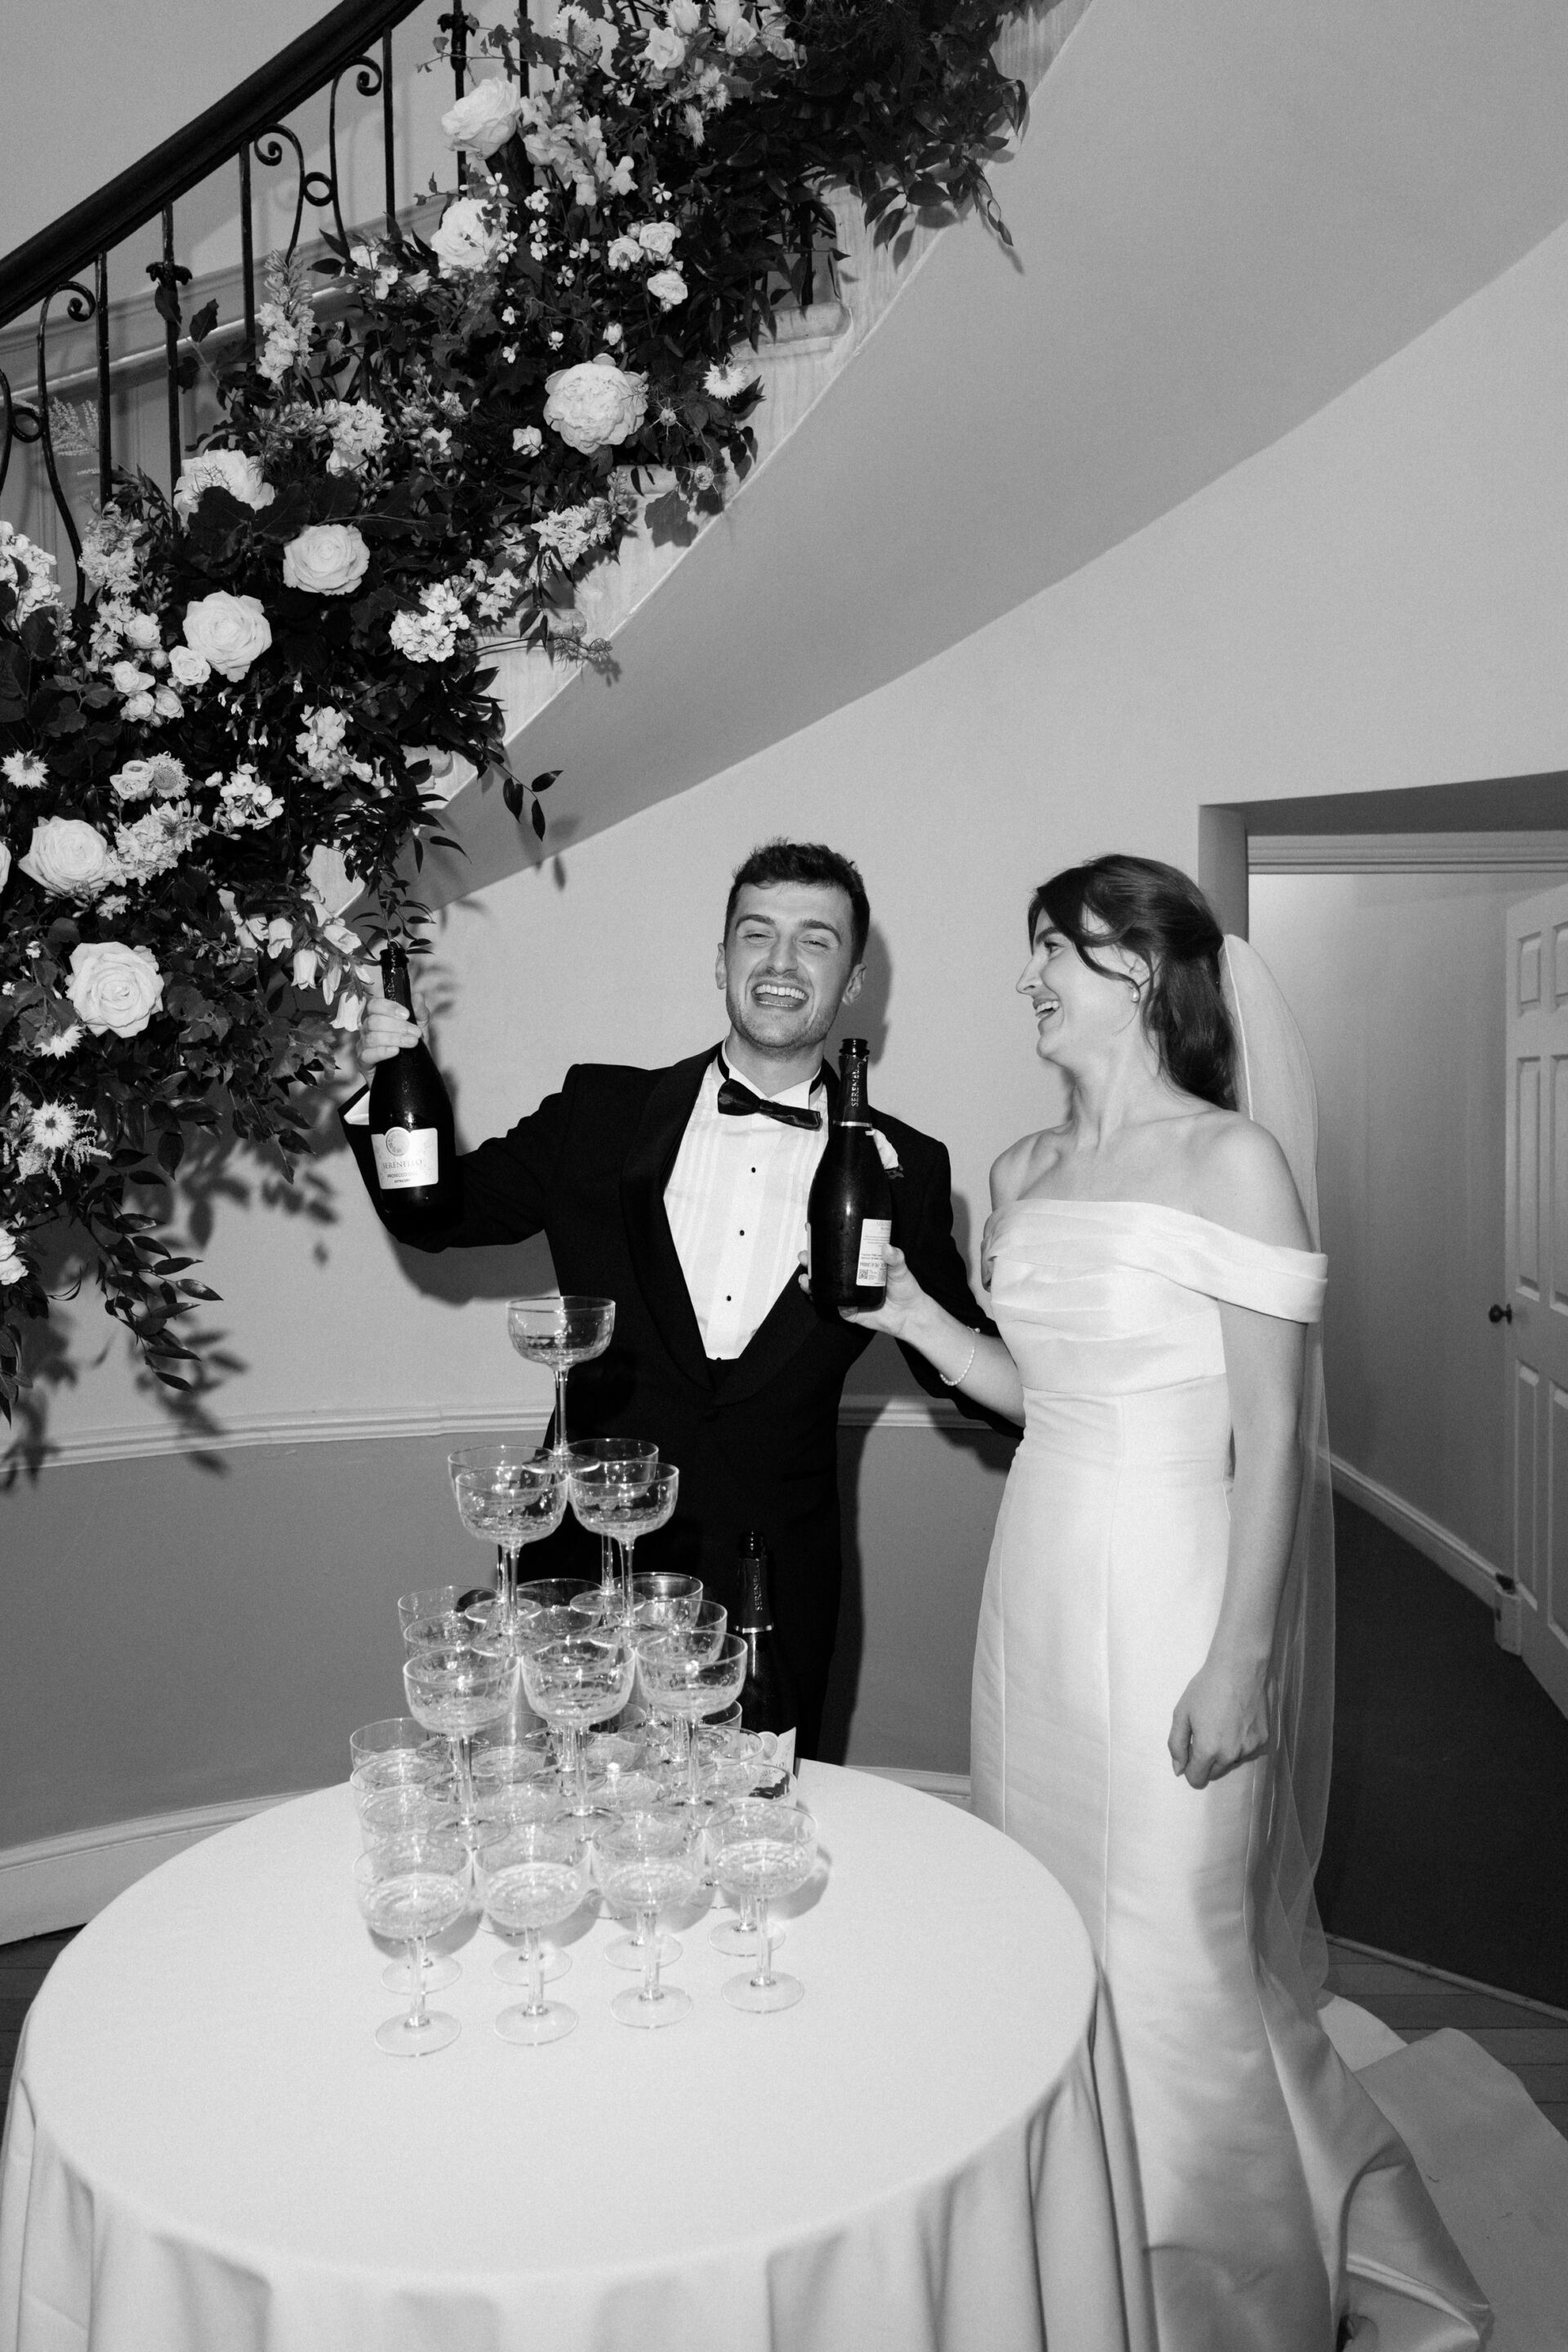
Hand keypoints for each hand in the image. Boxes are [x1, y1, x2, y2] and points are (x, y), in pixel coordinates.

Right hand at [354, 989, 420, 1076]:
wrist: (413, 1077)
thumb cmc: (412, 1052)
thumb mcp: (421, 1030)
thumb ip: (420, 1013)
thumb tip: (417, 996)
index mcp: (378, 1018)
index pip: (374, 1005)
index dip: (389, 1007)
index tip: (407, 1015)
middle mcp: (367, 1030)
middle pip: (374, 1021)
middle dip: (398, 1026)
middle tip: (416, 1034)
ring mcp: (363, 1047)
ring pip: (372, 1037)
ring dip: (395, 1038)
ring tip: (412, 1043)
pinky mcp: (363, 1063)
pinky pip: (367, 1055)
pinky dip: (382, 1051)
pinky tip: (395, 1052)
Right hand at [795, 1242, 924, 1337]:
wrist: (910, 1315)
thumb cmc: (905, 1288)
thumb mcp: (900, 1269)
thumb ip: (895, 1258)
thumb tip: (887, 1247)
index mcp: (858, 1264)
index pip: (837, 1249)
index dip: (821, 1241)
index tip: (809, 1230)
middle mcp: (850, 1279)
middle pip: (824, 1268)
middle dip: (810, 1262)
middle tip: (805, 1256)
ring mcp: (848, 1295)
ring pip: (824, 1288)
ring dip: (811, 1283)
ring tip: (806, 1278)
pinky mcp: (850, 1311)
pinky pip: (837, 1307)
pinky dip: (833, 1303)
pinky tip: (831, 1298)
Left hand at [1167, 1654, 1270, 1787]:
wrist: (1239, 1669)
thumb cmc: (1206, 1688)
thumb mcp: (1182, 1713)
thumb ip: (1177, 1745)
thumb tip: (1179, 1770)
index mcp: (1208, 1750)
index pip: (1197, 1778)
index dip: (1190, 1769)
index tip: (1190, 1755)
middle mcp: (1231, 1755)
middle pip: (1215, 1773)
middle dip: (1207, 1761)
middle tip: (1205, 1733)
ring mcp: (1250, 1749)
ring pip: (1232, 1762)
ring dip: (1225, 1752)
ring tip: (1223, 1723)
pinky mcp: (1264, 1740)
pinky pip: (1248, 1751)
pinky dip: (1241, 1743)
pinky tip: (1238, 1721)